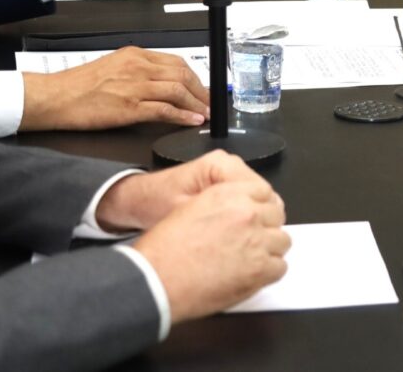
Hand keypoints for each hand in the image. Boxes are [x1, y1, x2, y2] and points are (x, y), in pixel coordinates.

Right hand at [20, 46, 210, 131]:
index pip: (177, 62)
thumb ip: (140, 71)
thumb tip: (163, 83)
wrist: (52, 98)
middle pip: (184, 75)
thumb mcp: (114, 67)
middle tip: (211, 103)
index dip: (196, 77)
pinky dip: (183, 116)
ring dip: (197, 104)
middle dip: (202, 91)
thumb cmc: (77, 86)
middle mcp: (138, 67)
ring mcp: (135, 87)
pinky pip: (165, 110)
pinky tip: (192, 121)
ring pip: (179, 91)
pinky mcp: (129, 107)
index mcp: (135, 55)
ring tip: (206, 114)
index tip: (204, 88)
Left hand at [95, 149, 265, 231]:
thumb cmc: (155, 205)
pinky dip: (243, 215)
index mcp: (221, 165)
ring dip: (250, 217)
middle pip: (264, 193)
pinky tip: (231, 230)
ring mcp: (230, 172)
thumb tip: (247, 231)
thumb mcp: (186, 215)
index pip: (261, 190)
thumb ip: (219, 218)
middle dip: (255, 218)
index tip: (248, 236)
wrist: (139, 201)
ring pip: (259, 198)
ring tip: (235, 236)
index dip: (258, 217)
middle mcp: (229, 164)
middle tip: (241, 239)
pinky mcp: (227, 182)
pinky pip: (248, 200)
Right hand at [133, 180, 289, 322]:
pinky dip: (268, 272)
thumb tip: (237, 213)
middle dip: (266, 228)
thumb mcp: (189, 209)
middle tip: (251, 242)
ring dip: (269, 250)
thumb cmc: (164, 251)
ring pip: (282, 241)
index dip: (260, 207)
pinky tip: (252, 275)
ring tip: (250, 260)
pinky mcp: (259, 268)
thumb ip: (221, 206)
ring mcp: (256, 240)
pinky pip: (279, 267)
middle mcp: (247, 213)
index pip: (264, 192)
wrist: (155, 279)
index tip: (256, 218)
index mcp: (228, 194)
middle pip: (276, 216)